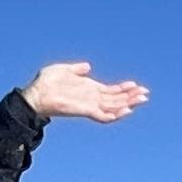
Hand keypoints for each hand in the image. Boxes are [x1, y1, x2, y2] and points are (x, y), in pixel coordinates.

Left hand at [21, 62, 149, 122]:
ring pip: (114, 107)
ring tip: (142, 98)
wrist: (35, 94)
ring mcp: (89, 105)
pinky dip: (116, 113)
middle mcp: (91, 98)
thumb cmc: (46, 83)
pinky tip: (127, 109)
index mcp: (88, 89)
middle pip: (116, 99)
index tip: (136, 84)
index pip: (110, 91)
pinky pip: (104, 115)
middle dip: (131, 96)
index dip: (123, 88)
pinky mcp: (85, 110)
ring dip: (128, 103)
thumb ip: (77, 69)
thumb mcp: (64, 70)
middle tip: (146, 93)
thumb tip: (88, 67)